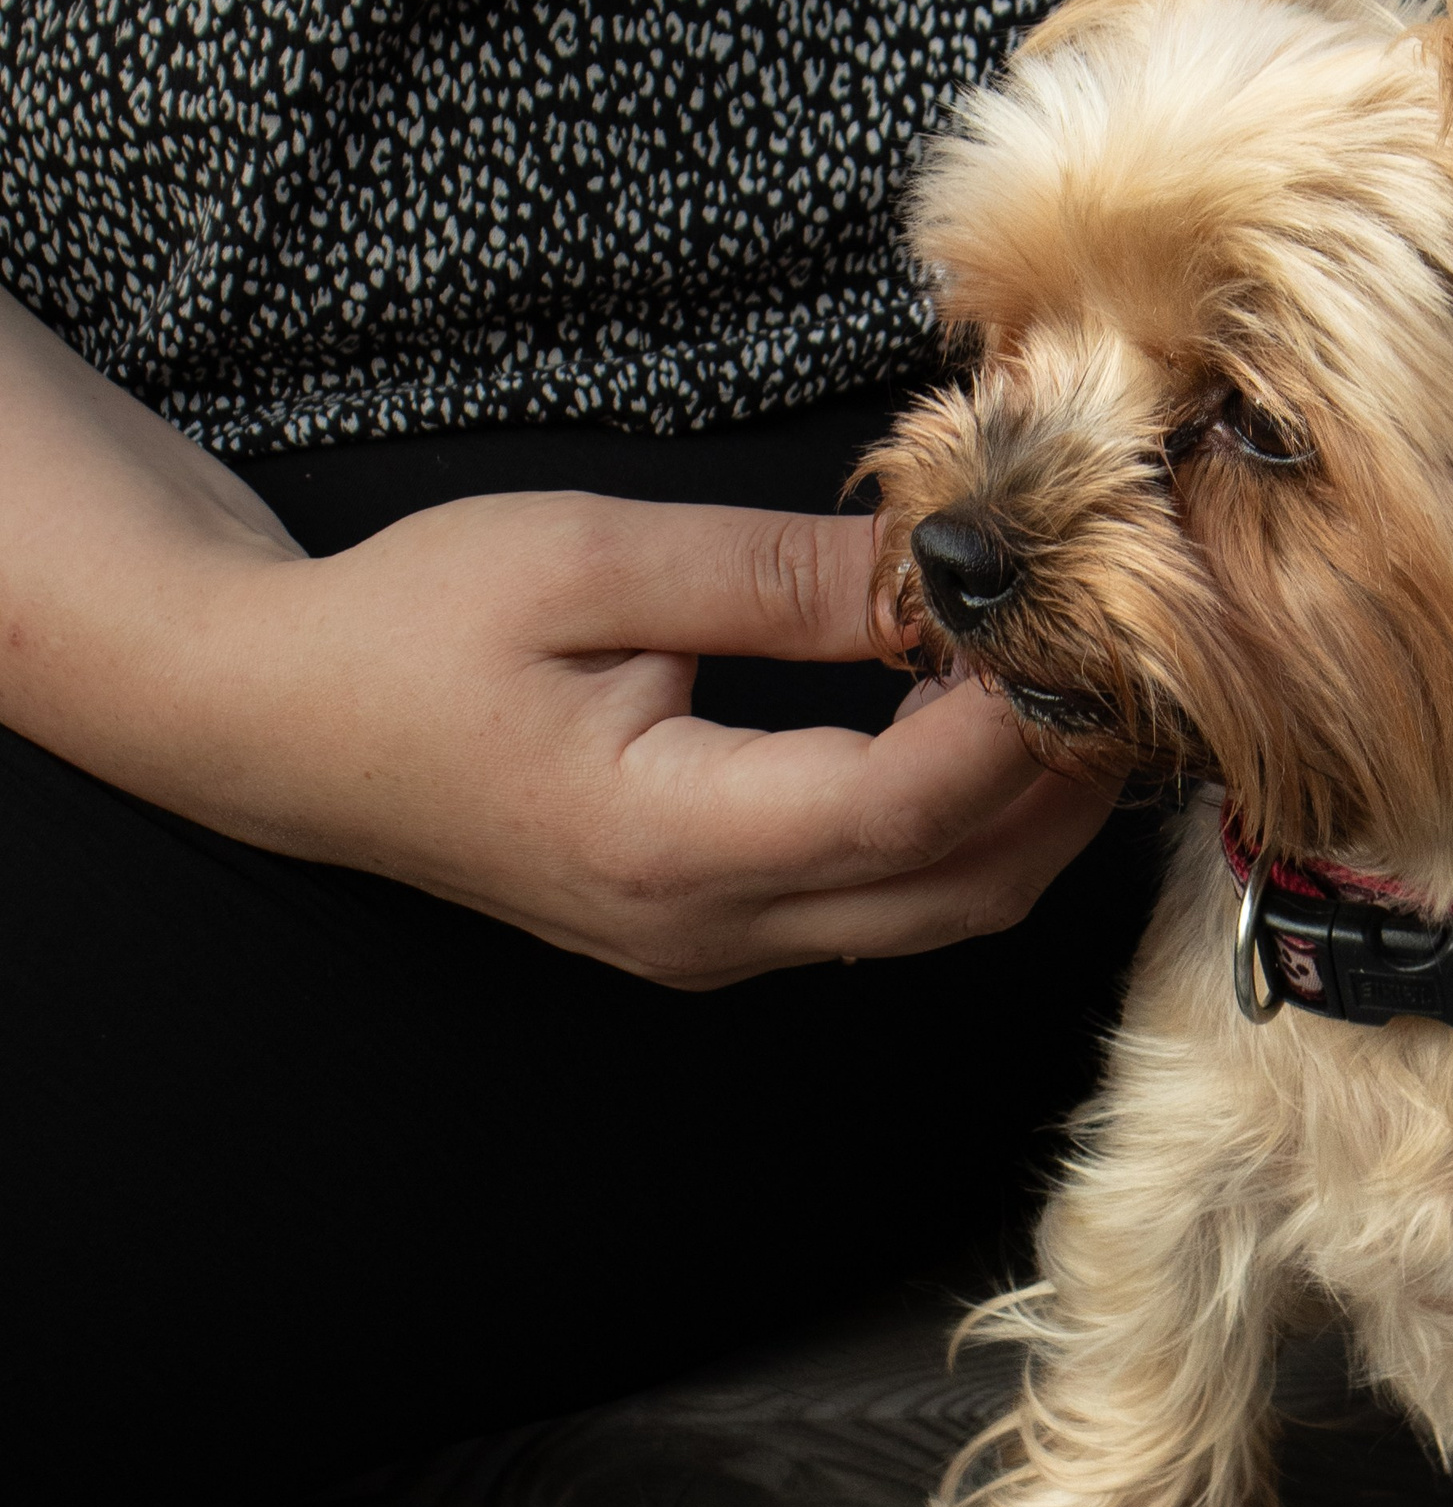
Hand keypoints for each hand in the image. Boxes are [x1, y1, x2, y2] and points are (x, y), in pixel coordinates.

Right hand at [160, 494, 1114, 986]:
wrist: (279, 718)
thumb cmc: (413, 626)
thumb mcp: (598, 560)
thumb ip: (784, 577)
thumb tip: (945, 570)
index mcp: (671, 843)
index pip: (912, 810)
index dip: (1021, 721)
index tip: (1081, 612)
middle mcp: (708, 928)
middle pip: (963, 890)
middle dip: (1065, 779)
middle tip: (1119, 644)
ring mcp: (712, 946)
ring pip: (938, 913)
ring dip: (1027, 808)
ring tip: (1063, 669)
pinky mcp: (711, 928)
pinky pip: (882, 902)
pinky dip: (960, 821)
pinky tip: (973, 713)